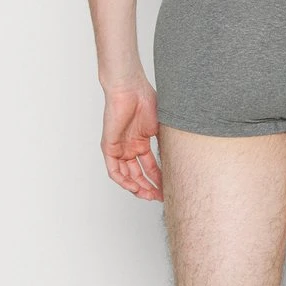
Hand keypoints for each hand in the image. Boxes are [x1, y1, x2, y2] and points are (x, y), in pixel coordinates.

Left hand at [101, 77, 162, 200]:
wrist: (130, 88)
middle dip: (149, 187)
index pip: (149, 166)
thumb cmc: (145, 99)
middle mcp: (129, 147)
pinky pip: (114, 170)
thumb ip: (164, 144)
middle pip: (138, 174)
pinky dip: (123, 181)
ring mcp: (119, 148)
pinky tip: (134, 187)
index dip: (158, 179)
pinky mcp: (109, 147)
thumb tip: (176, 161)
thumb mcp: (159, 126)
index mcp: (141, 142)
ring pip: (126, 176)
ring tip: (149, 195)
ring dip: (137, 187)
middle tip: (159, 196)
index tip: (167, 188)